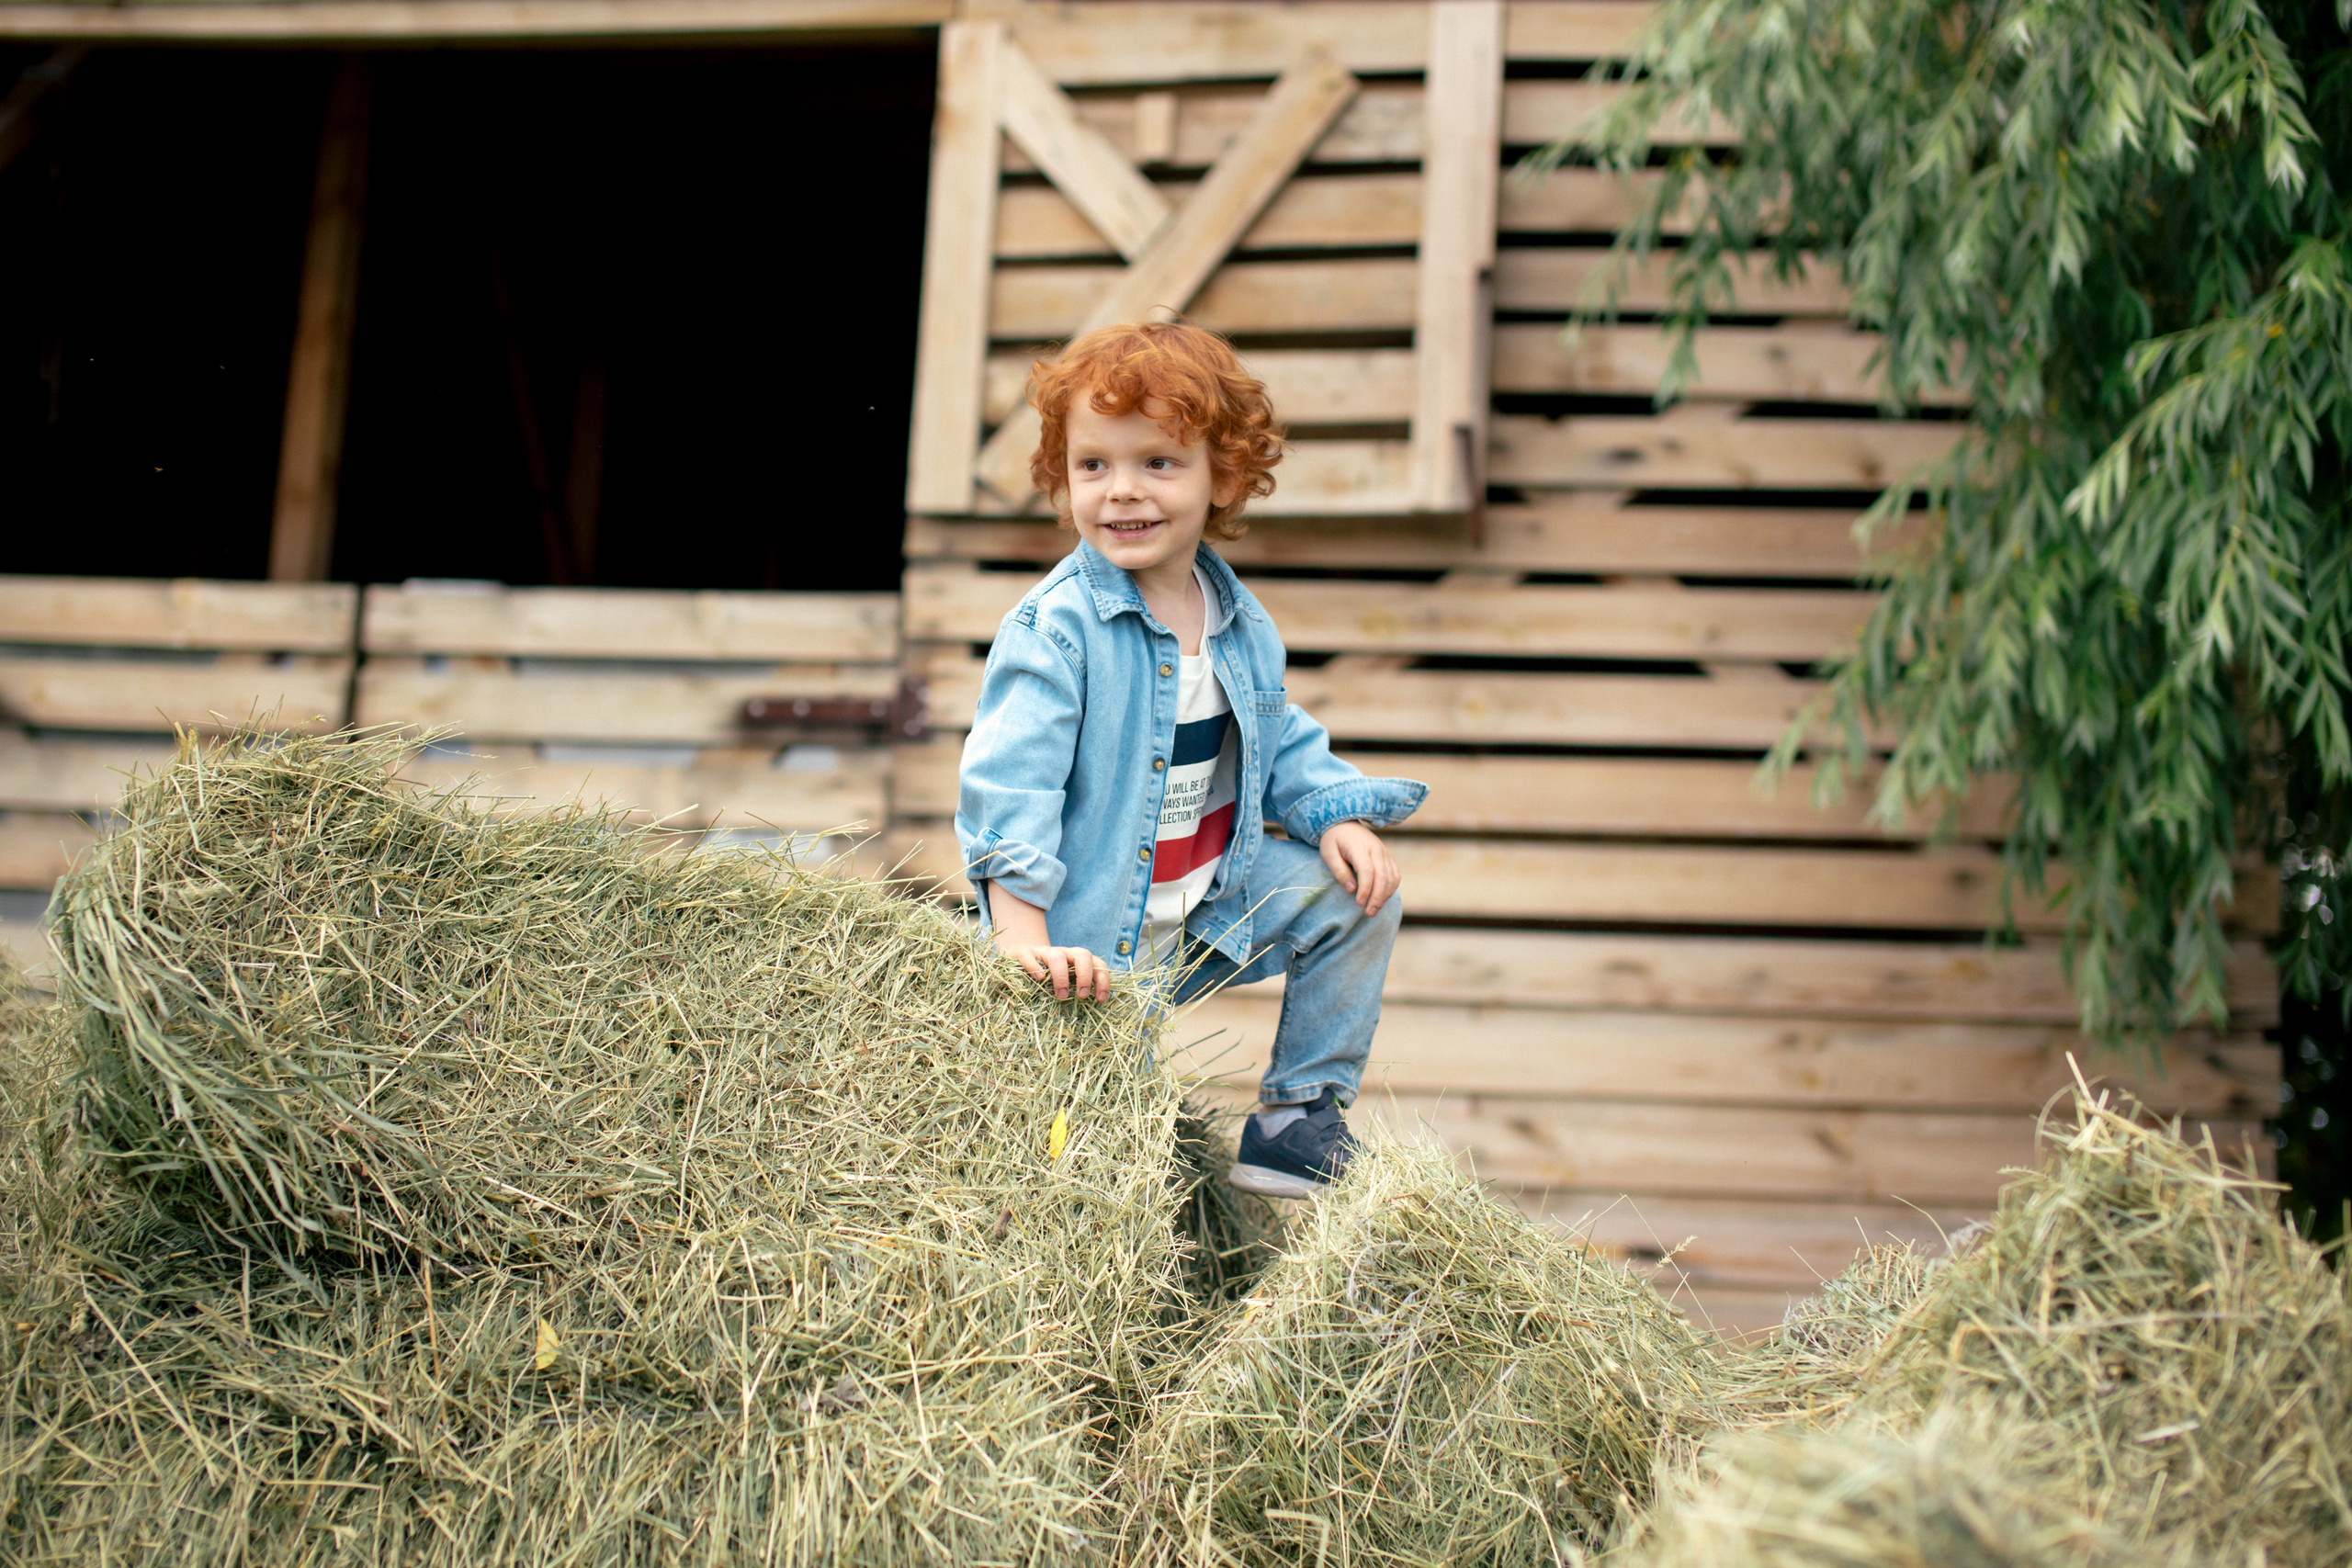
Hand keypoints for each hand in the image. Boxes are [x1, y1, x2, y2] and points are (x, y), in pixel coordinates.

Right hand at [996, 936, 1110, 1000]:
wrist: (1022, 959)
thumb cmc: (1048, 978)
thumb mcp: (1065, 984)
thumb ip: (1077, 991)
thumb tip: (1094, 1012)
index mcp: (1078, 960)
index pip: (1098, 965)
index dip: (1102, 980)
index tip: (1100, 999)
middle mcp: (1064, 953)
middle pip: (1082, 955)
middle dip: (1085, 976)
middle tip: (1082, 996)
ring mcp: (1044, 952)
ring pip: (1057, 956)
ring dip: (1062, 976)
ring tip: (1061, 995)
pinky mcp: (1025, 952)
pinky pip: (1029, 955)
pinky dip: (1034, 966)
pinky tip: (1039, 978)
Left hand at [1319, 821, 1398, 916]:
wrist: (1345, 823)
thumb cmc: (1334, 840)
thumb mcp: (1328, 853)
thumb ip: (1339, 871)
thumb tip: (1352, 889)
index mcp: (1360, 847)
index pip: (1367, 871)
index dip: (1365, 889)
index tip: (1359, 903)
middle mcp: (1376, 849)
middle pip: (1382, 876)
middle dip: (1377, 897)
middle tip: (1369, 913)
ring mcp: (1384, 853)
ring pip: (1392, 877)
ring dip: (1385, 896)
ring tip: (1374, 910)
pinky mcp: (1388, 857)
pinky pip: (1395, 875)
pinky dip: (1391, 889)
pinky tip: (1381, 899)